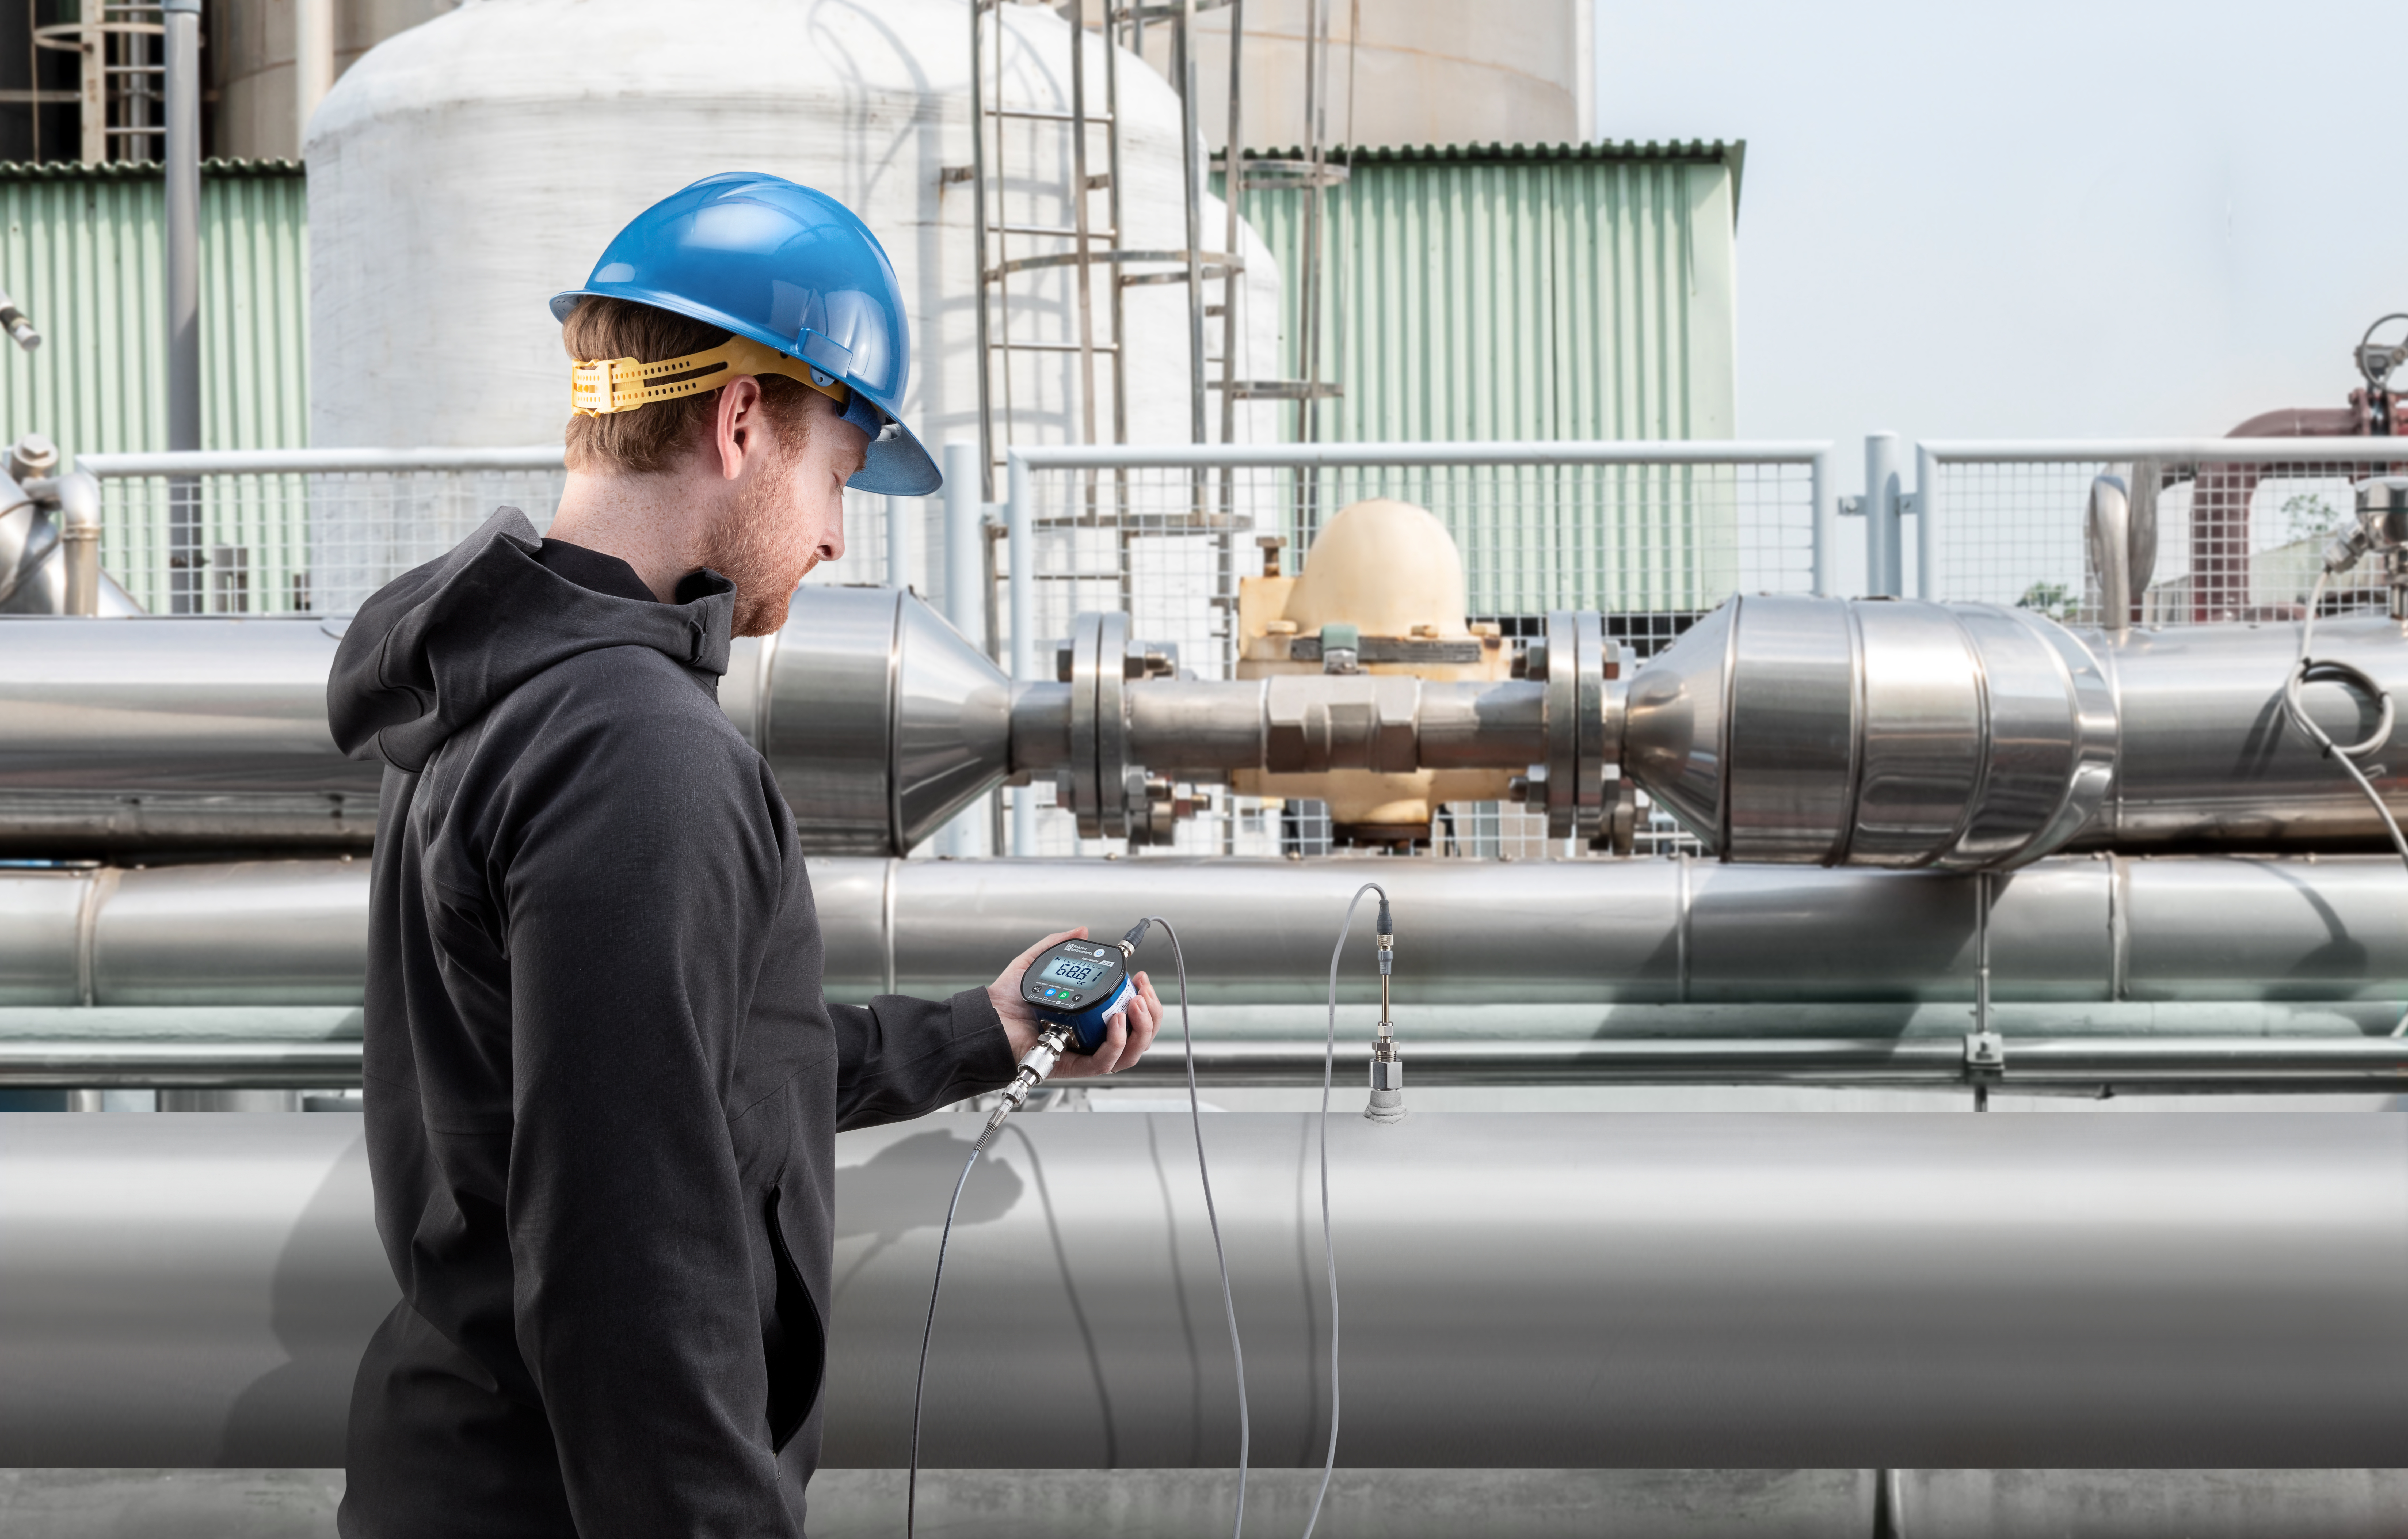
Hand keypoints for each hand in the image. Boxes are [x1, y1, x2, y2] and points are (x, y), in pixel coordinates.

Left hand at [988, 927, 1163, 1077]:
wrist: (987, 1019)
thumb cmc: (1007, 1000)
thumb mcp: (1036, 962)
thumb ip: (1059, 944)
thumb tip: (1082, 930)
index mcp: (1092, 1017)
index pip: (1132, 1017)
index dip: (1145, 1001)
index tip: (1142, 979)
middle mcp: (1092, 1037)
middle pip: (1139, 1036)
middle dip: (1151, 1014)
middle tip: (1143, 993)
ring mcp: (1085, 1053)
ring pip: (1129, 1052)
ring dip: (1141, 1029)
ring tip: (1136, 1005)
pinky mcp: (1073, 1066)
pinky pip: (1104, 1062)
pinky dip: (1117, 1043)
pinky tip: (1116, 1021)